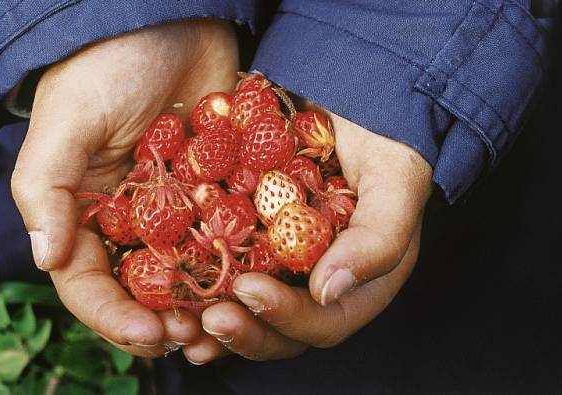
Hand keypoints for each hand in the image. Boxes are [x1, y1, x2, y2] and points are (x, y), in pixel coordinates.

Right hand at [10, 20, 238, 356]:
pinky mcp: (218, 190)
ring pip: (188, 274)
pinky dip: (240, 264)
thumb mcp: (69, 117)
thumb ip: (46, 185)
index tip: (147, 331)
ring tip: (228, 322)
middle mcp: (129, 218)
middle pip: (141, 290)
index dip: (112, 315)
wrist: (174, 14)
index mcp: (83, 210)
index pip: (87, 281)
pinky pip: (228, 236)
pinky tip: (258, 282)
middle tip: (193, 338)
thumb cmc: (109, 61)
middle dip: (163, 320)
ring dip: (205, 304)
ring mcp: (177, 207)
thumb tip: (43, 257)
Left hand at [184, 112, 432, 362]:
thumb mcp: (397, 181)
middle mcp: (315, 277)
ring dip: (212, 320)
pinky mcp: (246, 232)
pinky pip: (217, 263)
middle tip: (208, 319)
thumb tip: (326, 291)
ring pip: (244, 307)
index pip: (324, 321)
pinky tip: (164, 279)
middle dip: (243, 330)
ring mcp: (278, 258)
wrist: (349, 88)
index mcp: (356, 277)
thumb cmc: (385, 135)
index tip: (248, 290)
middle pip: (279, 329)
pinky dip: (194, 277)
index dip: (285, 317)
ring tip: (181, 322)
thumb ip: (377, 240)